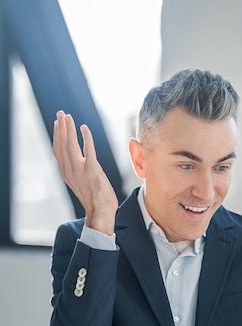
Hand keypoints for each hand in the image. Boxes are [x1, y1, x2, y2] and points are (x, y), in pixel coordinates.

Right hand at [53, 111, 118, 234]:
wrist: (101, 213)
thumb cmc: (94, 199)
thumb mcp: (81, 183)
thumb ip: (77, 171)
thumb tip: (79, 161)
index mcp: (66, 173)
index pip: (58, 150)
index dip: (57, 135)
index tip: (58, 123)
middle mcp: (70, 170)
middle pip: (62, 144)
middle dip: (61, 127)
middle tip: (60, 113)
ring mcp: (80, 170)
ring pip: (71, 145)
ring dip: (69, 129)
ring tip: (68, 116)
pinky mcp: (92, 171)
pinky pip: (88, 150)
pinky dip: (85, 138)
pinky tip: (84, 128)